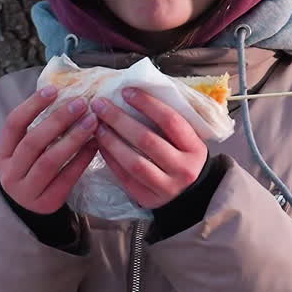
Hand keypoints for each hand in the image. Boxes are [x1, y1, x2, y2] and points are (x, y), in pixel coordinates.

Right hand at [0, 88, 98, 213]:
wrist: (29, 212)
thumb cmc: (32, 172)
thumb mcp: (25, 154)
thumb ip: (38, 130)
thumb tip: (65, 95)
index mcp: (3, 154)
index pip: (13, 124)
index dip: (32, 105)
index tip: (54, 90)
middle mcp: (11, 172)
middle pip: (33, 142)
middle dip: (58, 120)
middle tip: (81, 103)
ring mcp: (27, 190)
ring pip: (50, 161)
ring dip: (73, 138)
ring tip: (92, 121)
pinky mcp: (47, 203)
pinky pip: (66, 178)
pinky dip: (82, 159)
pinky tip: (95, 144)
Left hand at [91, 88, 206, 209]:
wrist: (191, 195)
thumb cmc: (183, 158)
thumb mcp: (187, 140)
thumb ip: (168, 122)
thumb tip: (134, 95)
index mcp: (195, 148)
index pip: (170, 121)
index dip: (146, 104)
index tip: (126, 92)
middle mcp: (183, 169)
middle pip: (147, 140)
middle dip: (119, 120)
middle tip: (100, 105)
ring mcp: (166, 187)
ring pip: (133, 162)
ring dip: (111, 141)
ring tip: (97, 125)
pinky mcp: (148, 199)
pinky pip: (124, 177)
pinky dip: (110, 159)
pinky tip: (100, 145)